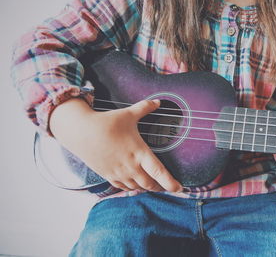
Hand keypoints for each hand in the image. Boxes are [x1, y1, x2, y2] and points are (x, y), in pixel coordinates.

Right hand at [49, 98, 182, 191]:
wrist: (81, 132)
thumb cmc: (107, 122)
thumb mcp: (128, 113)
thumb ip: (145, 108)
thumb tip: (158, 102)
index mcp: (139, 152)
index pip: (159, 172)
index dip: (171, 183)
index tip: (180, 188)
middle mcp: (130, 166)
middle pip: (150, 184)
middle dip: (161, 186)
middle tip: (167, 185)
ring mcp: (119, 172)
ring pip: (137, 187)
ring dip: (147, 187)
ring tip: (154, 185)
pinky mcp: (108, 175)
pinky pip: (124, 187)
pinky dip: (132, 187)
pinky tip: (136, 184)